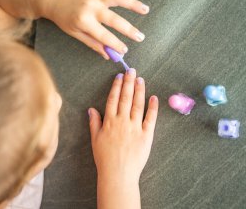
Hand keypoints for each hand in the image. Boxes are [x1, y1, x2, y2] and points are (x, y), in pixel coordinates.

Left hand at [45, 0, 148, 59]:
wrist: (55, 0)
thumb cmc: (65, 19)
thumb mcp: (76, 34)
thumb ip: (93, 44)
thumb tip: (108, 55)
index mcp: (84, 21)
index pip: (104, 36)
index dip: (115, 45)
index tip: (124, 51)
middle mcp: (91, 7)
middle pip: (114, 20)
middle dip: (128, 30)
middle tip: (140, 37)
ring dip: (132, 4)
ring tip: (145, 10)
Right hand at [88, 68, 157, 182]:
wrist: (118, 174)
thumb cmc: (104, 158)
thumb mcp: (95, 140)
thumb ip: (94, 123)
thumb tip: (91, 109)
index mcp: (109, 121)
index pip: (113, 99)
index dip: (117, 87)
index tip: (120, 77)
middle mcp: (122, 121)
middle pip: (126, 98)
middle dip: (129, 83)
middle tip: (132, 70)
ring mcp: (135, 127)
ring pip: (138, 104)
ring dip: (140, 91)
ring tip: (141, 80)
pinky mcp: (147, 135)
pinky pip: (151, 118)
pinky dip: (153, 107)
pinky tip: (153, 97)